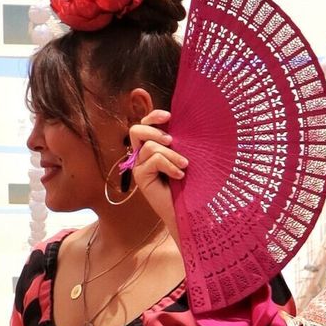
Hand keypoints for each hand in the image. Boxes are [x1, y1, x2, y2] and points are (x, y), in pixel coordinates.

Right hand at [126, 106, 186, 237]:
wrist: (187, 209)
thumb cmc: (189, 182)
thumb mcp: (183, 156)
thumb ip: (178, 142)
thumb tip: (182, 125)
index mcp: (151, 146)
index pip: (144, 124)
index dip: (153, 116)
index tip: (169, 115)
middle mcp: (141, 155)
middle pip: (136, 130)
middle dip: (155, 131)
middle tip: (171, 141)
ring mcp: (139, 166)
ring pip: (150, 147)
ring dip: (171, 154)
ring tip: (185, 165)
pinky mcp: (140, 178)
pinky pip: (154, 161)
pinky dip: (170, 166)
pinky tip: (179, 175)